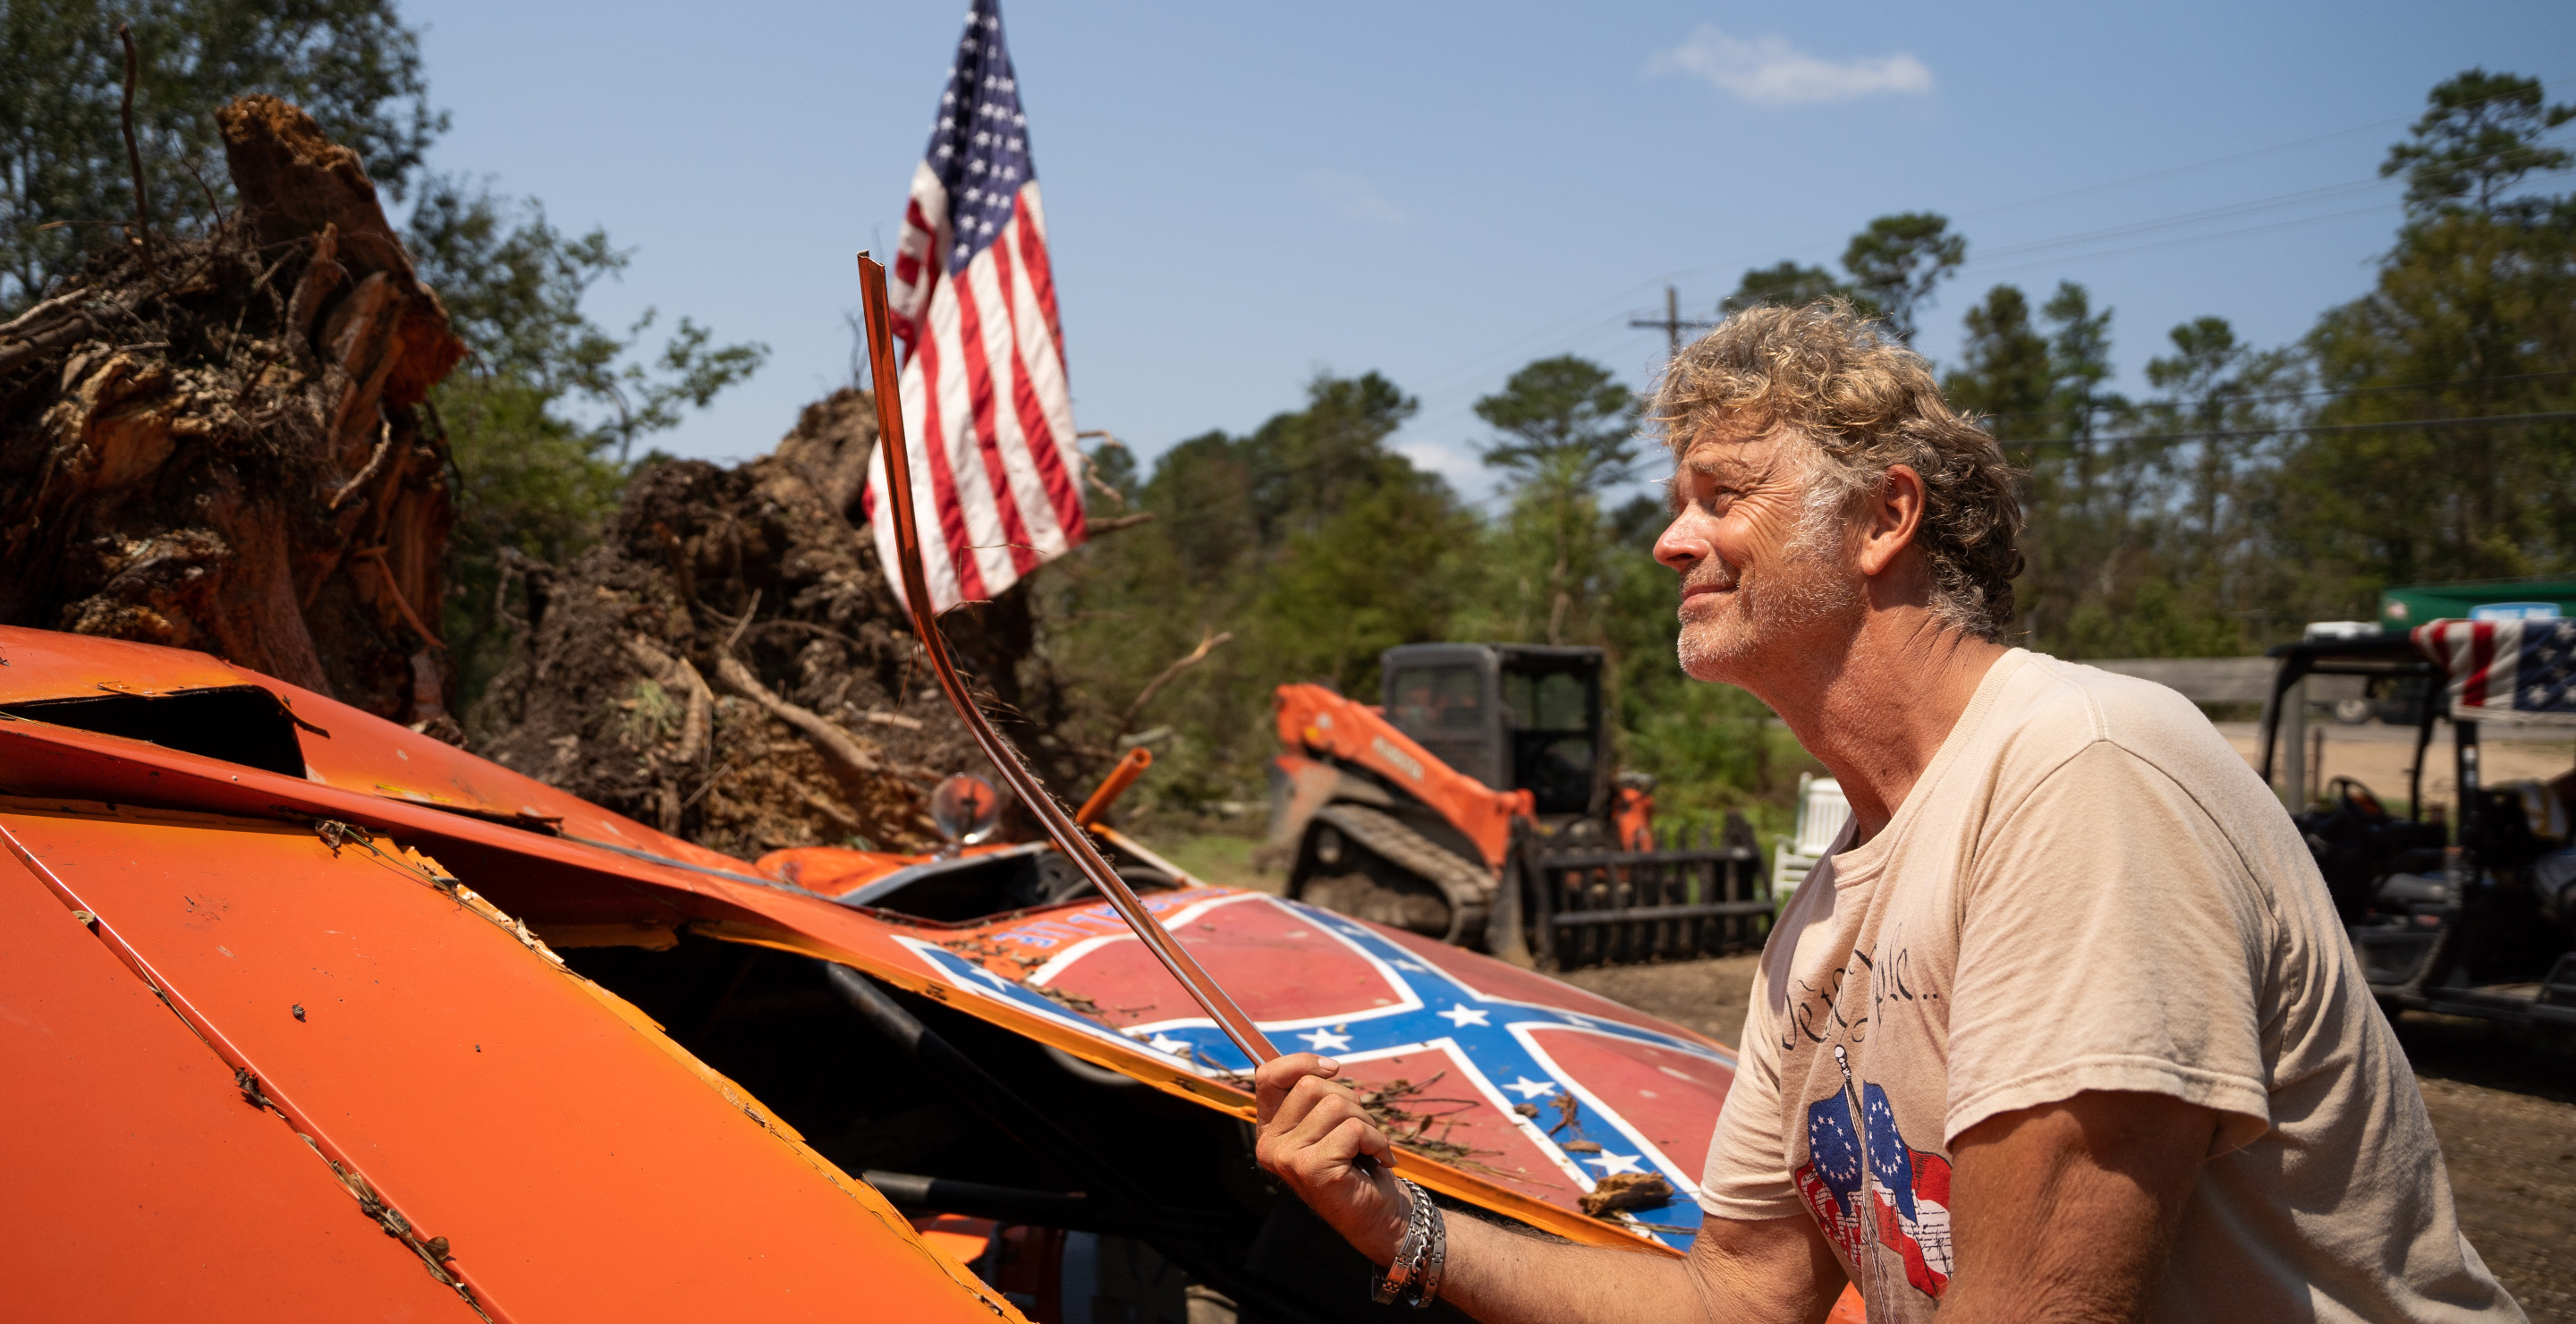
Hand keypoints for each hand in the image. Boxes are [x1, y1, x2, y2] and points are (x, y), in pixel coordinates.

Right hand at [1252, 1052, 1409, 1262]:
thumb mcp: (1331, 1123)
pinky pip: (1353, 1129)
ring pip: (1335, 1105)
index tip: (1333, 1069)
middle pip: (1310, 1086)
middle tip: (1360, 1131)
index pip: (1268, 1076)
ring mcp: (1288, 1159)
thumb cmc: (1358, 1165)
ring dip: (1366, 1122)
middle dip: (1349, 1100)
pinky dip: (1377, 1141)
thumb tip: (1326, 1066)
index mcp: (1269, 1130)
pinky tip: (1379, 1160)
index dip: (1302, 1062)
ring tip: (1368, 1148)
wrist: (1380, 1215)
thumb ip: (1317, 1097)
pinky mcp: (1312, 1169)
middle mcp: (1270, 1145)